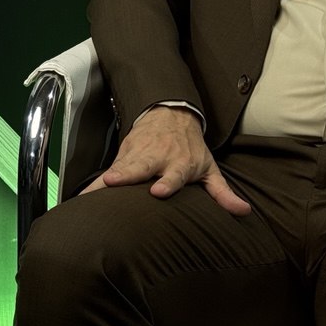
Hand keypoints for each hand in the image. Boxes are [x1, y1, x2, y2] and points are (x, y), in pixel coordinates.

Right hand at [79, 105, 251, 215]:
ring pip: (120, 167)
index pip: (174, 174)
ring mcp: (138, 155)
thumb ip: (222, 192)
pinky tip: (81, 197)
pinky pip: (108, 171)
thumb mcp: (209, 167)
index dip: (167, 182)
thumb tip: (244, 211)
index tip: (158, 191)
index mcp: (180, 164)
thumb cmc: (191, 148)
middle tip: (112, 182)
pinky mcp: (123, 156)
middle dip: (126, 174)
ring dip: (104, 180)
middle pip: (141, 167)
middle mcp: (157, 158)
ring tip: (88, 194)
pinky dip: (94, 184)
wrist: (170, 114)